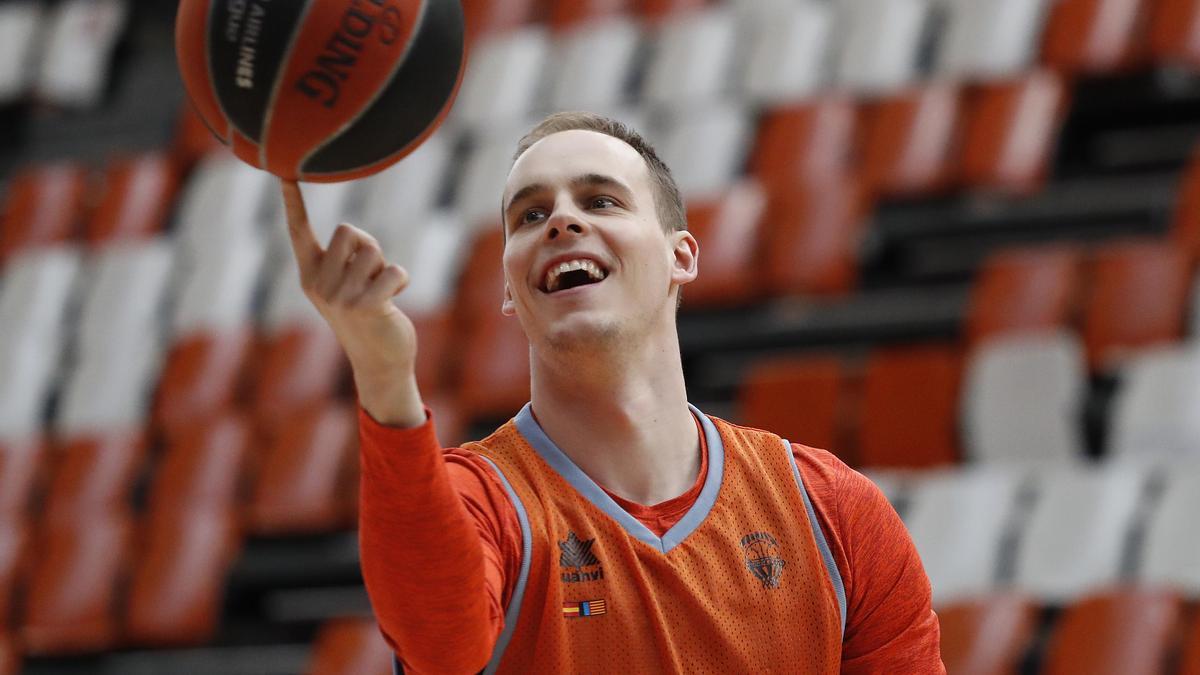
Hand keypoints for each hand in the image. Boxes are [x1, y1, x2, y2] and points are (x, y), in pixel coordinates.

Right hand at [282, 180, 424, 426]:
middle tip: (370, 278)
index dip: (292, 201)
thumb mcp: (348, 284)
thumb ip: (345, 258)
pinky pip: (393, 271)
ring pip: (373, 250)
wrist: (379, 361)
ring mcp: (339, 298)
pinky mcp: (365, 307)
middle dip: (369, 247)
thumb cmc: (368, 315)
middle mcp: (317, 284)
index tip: (285, 173)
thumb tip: (352, 234)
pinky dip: (401, 280)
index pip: (298, 230)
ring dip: (385, 267)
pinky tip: (394, 301)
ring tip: (379, 293)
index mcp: (309, 274)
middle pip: (349, 231)